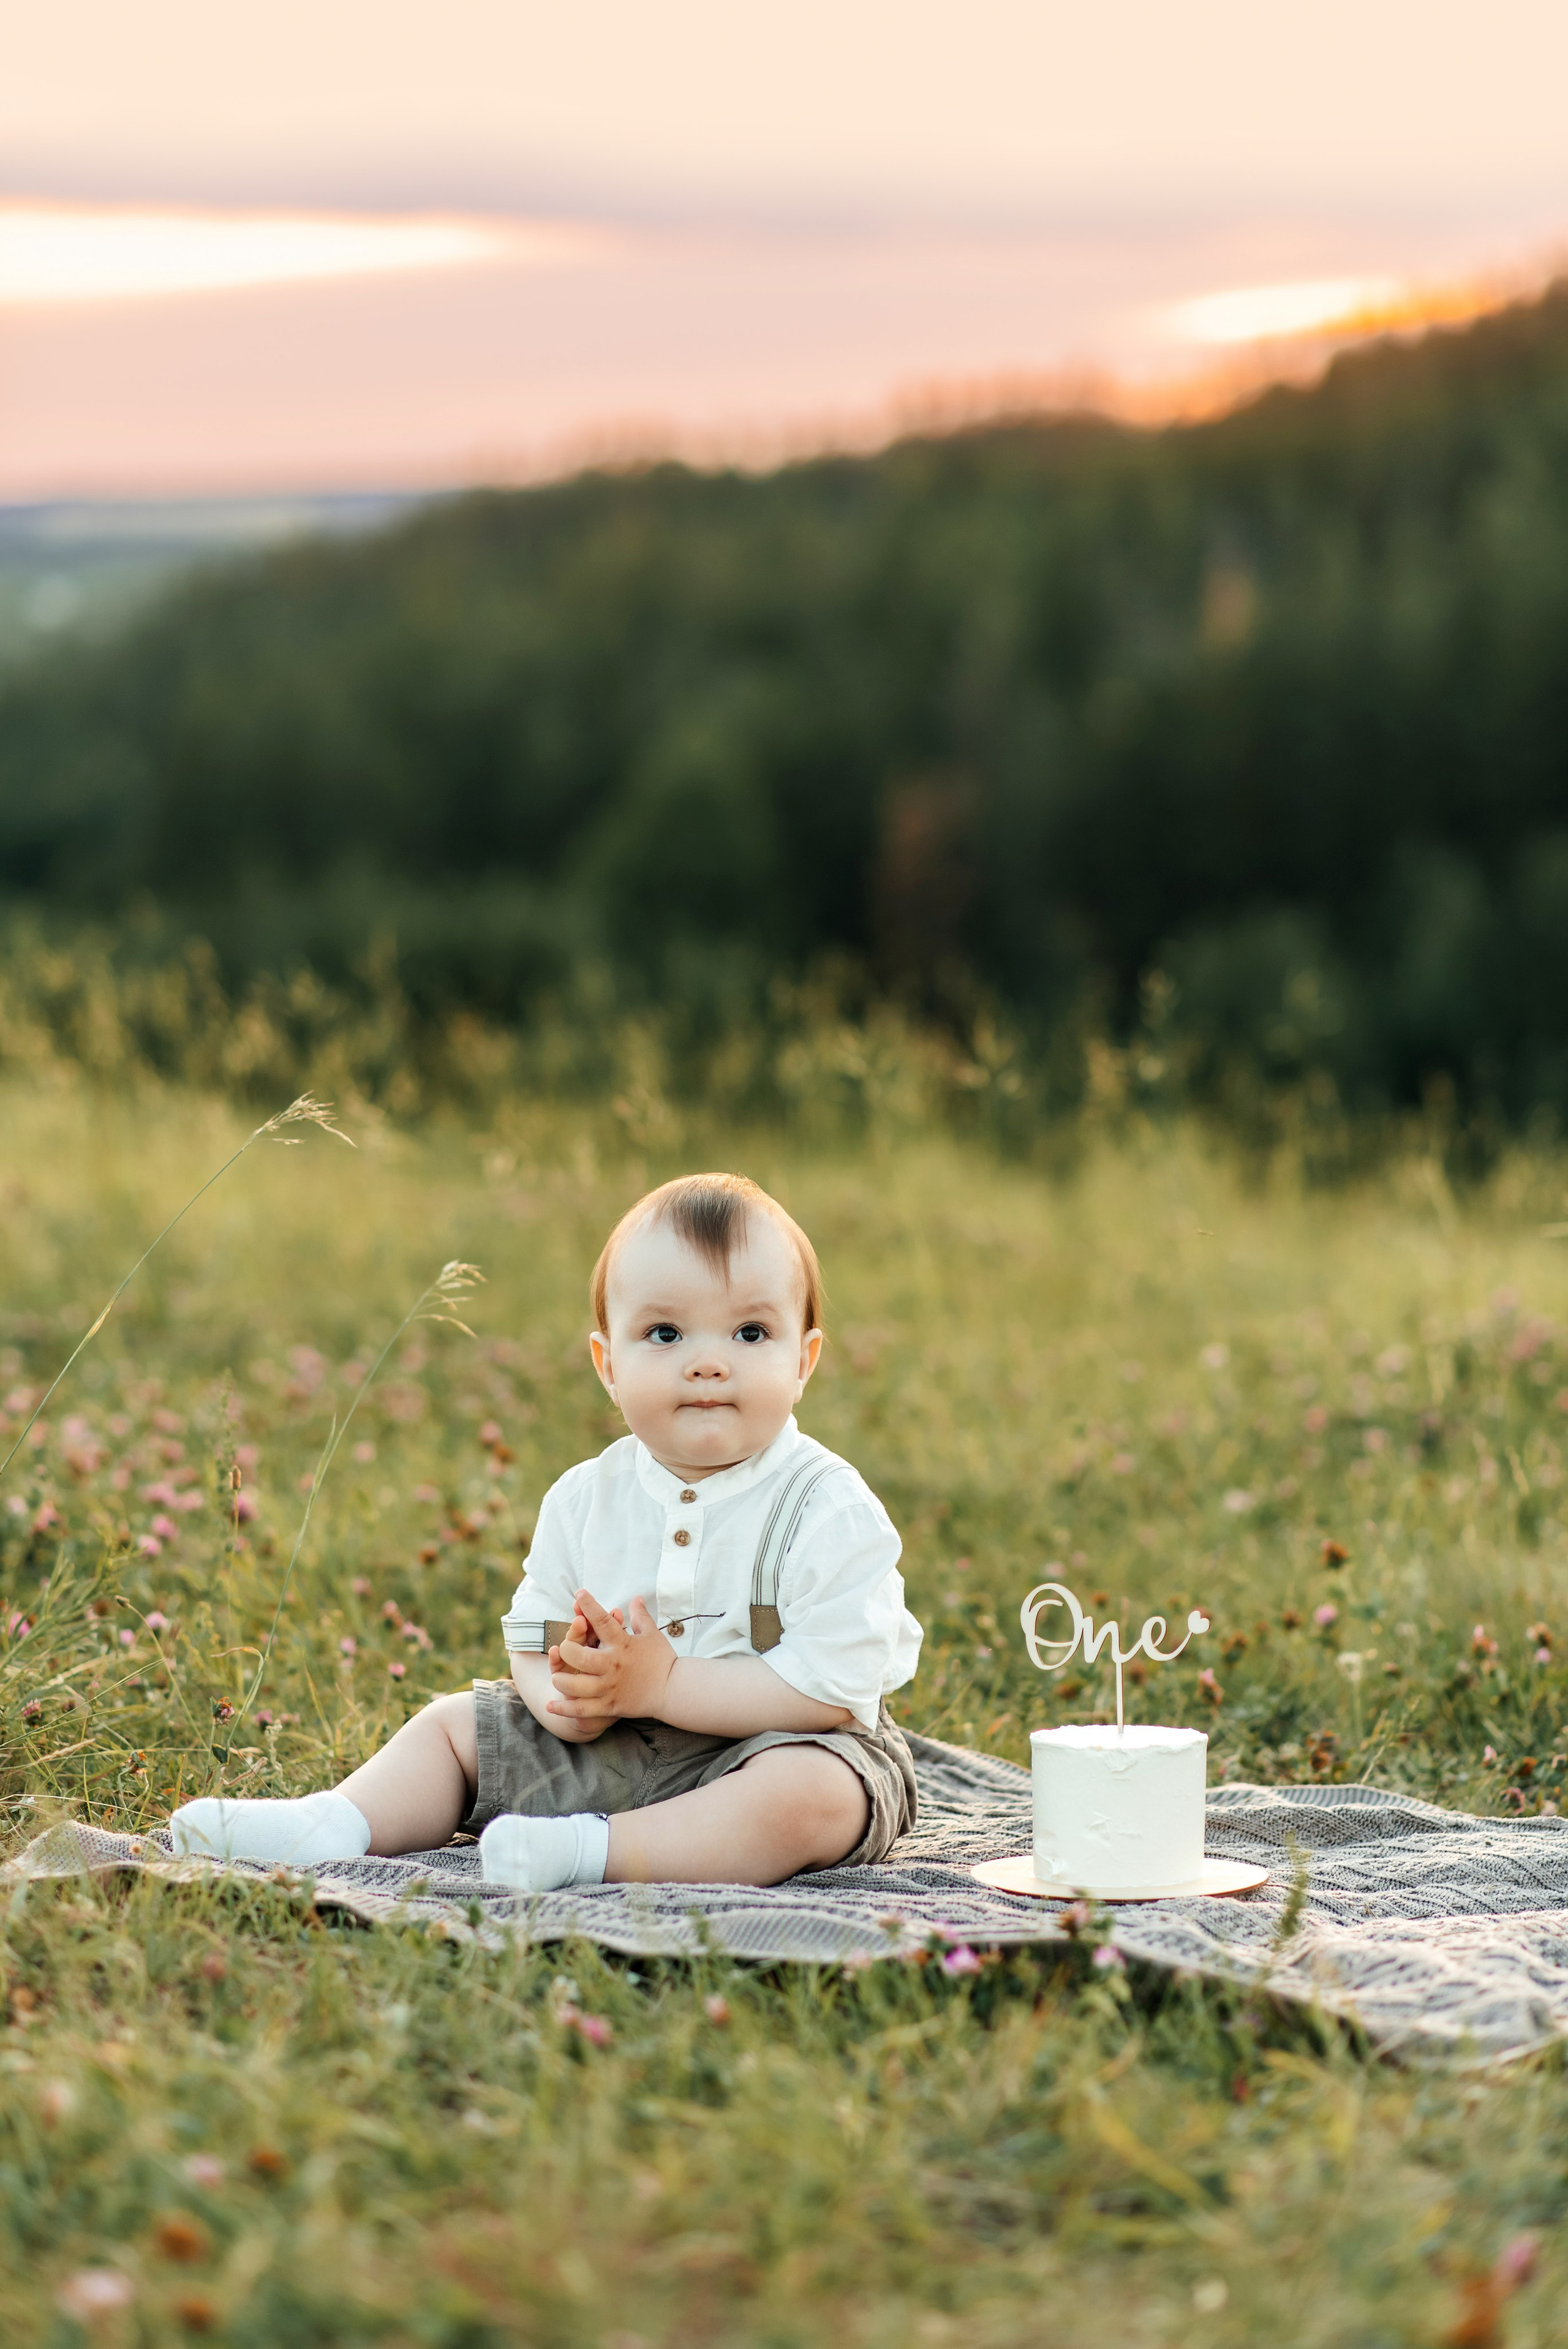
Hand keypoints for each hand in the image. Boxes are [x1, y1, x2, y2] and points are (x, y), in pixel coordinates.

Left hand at [548, 1590, 673, 1723]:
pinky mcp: (609, 1705)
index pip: (603, 1621)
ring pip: (576, 1685)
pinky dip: (565, 1708)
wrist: (674, 1691)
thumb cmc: (663, 1661)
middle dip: (567, 1649)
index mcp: (622, 1645)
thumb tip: (636, 1597)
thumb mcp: (652, 1634)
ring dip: (562, 1680)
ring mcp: (609, 1687)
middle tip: (564, 1648)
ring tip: (557, 1677)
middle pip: (580, 1656)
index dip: (589, 1606)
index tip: (578, 1593)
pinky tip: (551, 1705)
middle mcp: (612, 1665)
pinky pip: (582, 1709)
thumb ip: (640, 1616)